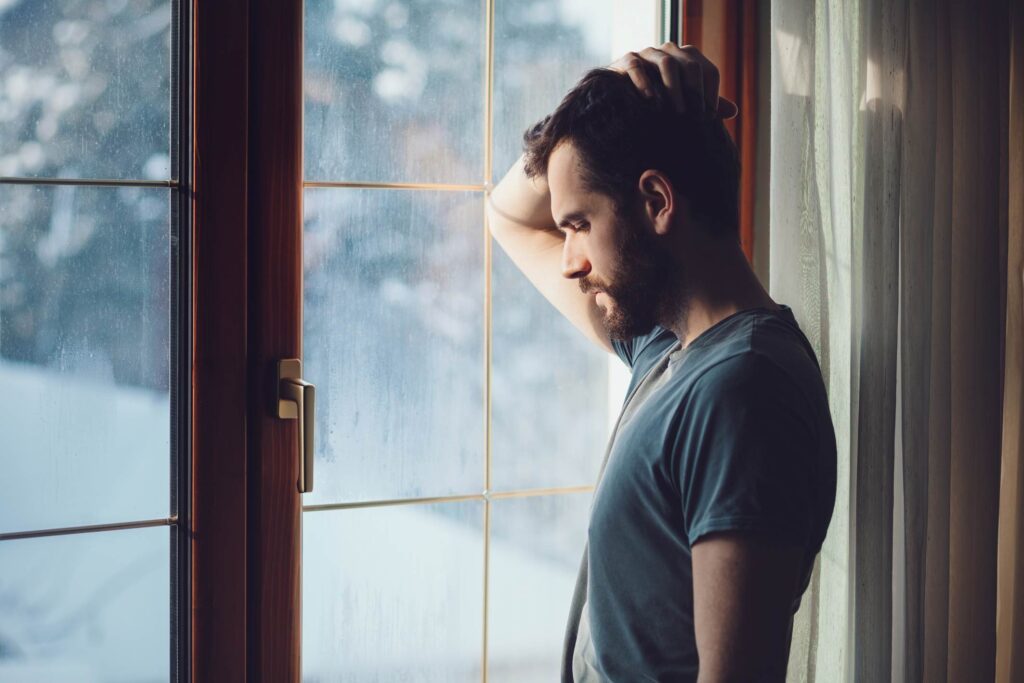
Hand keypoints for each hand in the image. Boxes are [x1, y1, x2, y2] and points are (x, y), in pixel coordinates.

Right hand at [609, 43, 738, 119]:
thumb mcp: (685, 101)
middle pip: (690, 65)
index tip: (708, 118)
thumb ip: (706, 103)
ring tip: (676, 111)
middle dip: (694, 92)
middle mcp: (671, 51)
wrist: (623, 93)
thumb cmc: (660, 97)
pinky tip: (650, 98)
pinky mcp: (627, 59)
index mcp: (688, 58)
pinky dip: (644, 81)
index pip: (708, 71)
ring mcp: (649, 53)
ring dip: (674, 88)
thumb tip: (733, 111)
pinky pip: (636, 65)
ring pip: (667, 63)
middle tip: (693, 117)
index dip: (711, 94)